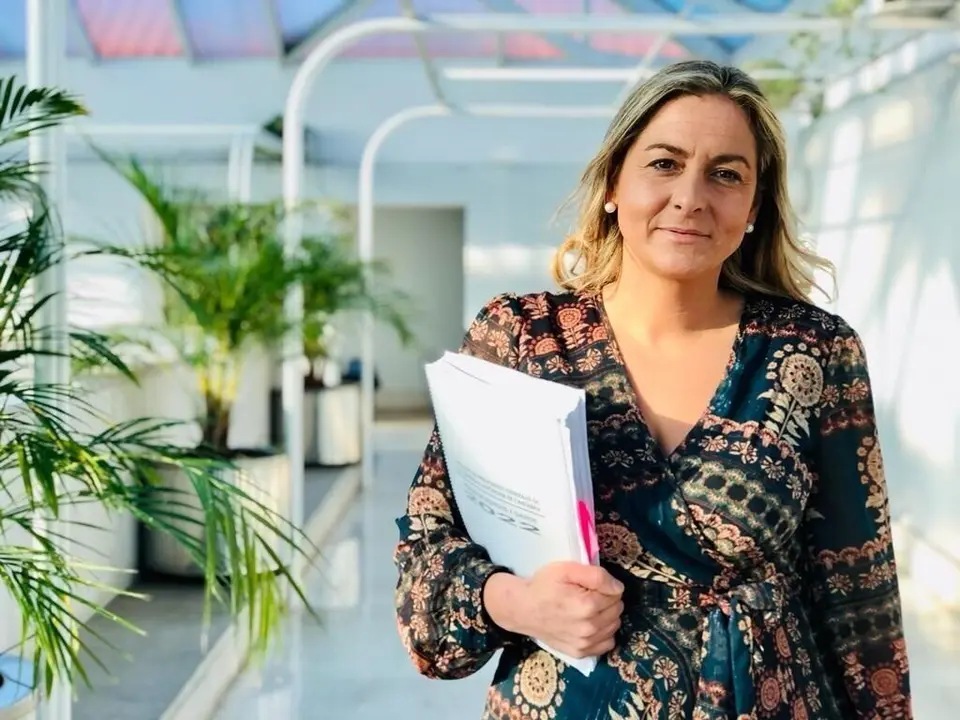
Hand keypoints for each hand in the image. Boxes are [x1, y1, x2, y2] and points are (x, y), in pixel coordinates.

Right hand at [484, 562, 623, 658]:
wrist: (522, 608)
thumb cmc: (543, 585)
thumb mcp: (566, 569)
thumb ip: (596, 575)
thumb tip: (618, 588)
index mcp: (587, 605)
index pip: (616, 593)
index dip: (605, 585)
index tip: (589, 585)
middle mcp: (589, 628)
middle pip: (617, 610)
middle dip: (607, 600)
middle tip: (588, 595)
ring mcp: (585, 643)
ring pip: (614, 626)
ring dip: (606, 616)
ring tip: (588, 609)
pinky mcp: (580, 653)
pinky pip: (607, 644)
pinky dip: (603, 633)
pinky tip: (590, 624)